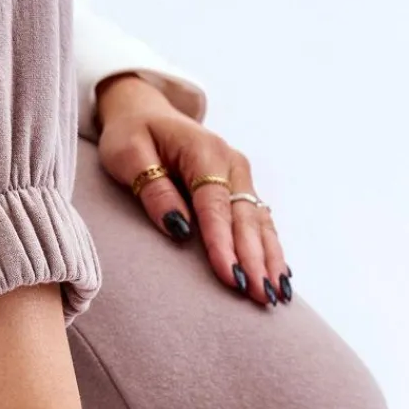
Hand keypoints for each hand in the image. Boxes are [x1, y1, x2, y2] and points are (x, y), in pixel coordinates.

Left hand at [96, 74, 291, 306]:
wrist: (146, 111)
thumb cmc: (132, 134)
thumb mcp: (128, 155)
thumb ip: (153, 189)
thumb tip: (179, 228)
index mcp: (204, 151)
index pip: (215, 205)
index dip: (223, 243)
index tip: (228, 276)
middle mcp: (232, 163)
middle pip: (245, 218)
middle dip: (254, 260)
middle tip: (259, 297)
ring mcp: (240, 176)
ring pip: (260, 223)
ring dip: (269, 260)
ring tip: (276, 296)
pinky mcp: (240, 189)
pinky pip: (260, 222)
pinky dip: (270, 250)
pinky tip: (279, 276)